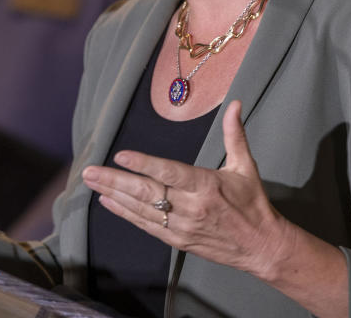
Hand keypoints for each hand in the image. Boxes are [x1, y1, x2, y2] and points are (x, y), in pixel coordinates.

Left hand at [80, 100, 287, 278]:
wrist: (261, 246)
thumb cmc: (252, 203)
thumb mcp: (245, 166)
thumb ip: (234, 134)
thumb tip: (234, 104)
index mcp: (206, 186)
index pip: (170, 173)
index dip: (144, 164)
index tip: (121, 156)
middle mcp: (191, 208)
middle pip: (147, 193)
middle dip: (115, 181)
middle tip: (89, 171)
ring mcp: (182, 227)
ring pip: (141, 210)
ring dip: (114, 195)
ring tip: (91, 183)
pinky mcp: (177, 241)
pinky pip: (146, 226)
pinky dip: (124, 214)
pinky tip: (107, 202)